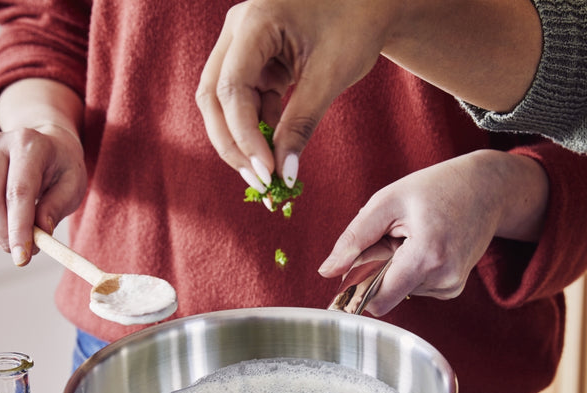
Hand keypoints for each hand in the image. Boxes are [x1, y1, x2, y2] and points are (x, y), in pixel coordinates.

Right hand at [0, 80, 85, 264]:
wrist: (43, 145)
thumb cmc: (60, 168)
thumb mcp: (73, 185)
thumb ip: (57, 207)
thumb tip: (39, 233)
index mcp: (27, 144)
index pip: (18, 191)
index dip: (19, 228)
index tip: (23, 258)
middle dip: (6, 237)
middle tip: (25, 254)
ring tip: (22, 230)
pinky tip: (7, 220)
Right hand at [197, 0, 541, 191]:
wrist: (372, 2)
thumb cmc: (357, 25)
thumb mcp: (331, 76)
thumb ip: (301, 124)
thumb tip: (284, 175)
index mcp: (254, 21)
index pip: (231, 89)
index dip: (244, 136)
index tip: (266, 172)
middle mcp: (237, 31)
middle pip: (214, 98)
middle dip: (233, 144)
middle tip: (259, 182)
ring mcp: (241, 45)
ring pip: (223, 104)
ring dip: (243, 141)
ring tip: (269, 175)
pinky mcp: (253, 61)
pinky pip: (244, 103)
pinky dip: (257, 130)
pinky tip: (275, 154)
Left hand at [319, 150, 548, 315]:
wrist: (487, 188)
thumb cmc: (436, 188)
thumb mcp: (387, 202)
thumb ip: (353, 239)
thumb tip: (325, 272)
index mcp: (426, 257)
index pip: (378, 301)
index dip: (359, 289)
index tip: (354, 270)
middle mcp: (444, 278)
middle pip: (387, 295)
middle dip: (379, 271)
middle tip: (390, 238)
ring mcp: (452, 286)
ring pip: (401, 291)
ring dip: (397, 268)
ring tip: (412, 237)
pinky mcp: (454, 288)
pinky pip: (416, 288)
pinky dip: (411, 270)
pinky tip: (425, 245)